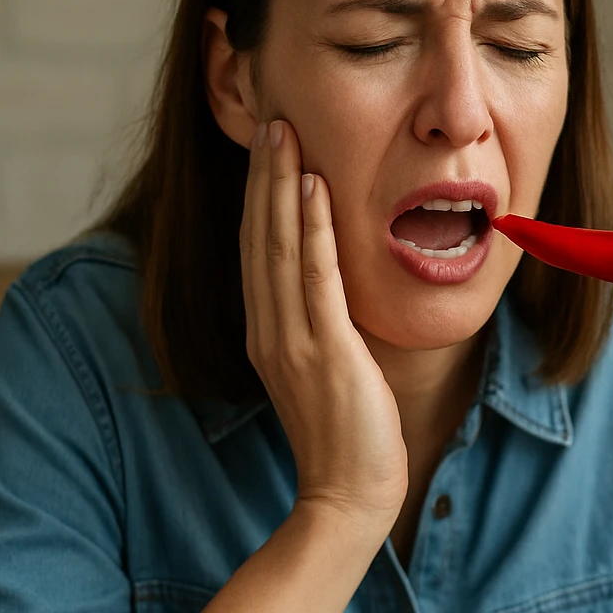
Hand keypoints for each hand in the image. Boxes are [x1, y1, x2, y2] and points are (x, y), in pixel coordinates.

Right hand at [240, 120, 407, 530]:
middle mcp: (270, 330)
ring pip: (280, 245)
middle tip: (271, 118)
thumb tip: (346, 290)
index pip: (260, 251)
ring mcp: (292, 340)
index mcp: (270, 334)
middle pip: (260, 236)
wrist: (352, 494)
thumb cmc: (351, 437)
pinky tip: (315, 187)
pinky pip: (315, 276)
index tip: (270, 149)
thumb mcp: (333, 370)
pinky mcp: (323, 351)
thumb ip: (329, 329)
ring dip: (282, 185)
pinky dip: (313, 228)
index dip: (262, 197)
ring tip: (284, 133)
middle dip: (264, 175)